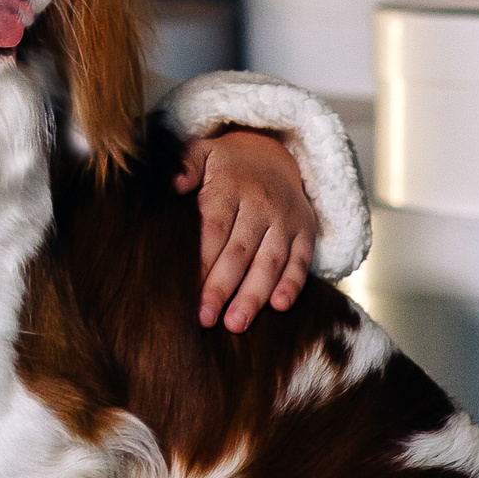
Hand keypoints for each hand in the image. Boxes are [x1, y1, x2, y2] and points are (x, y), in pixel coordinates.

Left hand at [174, 128, 315, 332]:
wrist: (273, 153)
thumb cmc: (224, 165)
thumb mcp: (202, 153)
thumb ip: (185, 165)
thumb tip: (174, 183)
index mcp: (230, 187)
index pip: (214, 229)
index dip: (201, 263)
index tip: (184, 292)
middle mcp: (260, 204)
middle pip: (239, 251)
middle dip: (222, 287)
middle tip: (205, 319)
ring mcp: (285, 219)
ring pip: (270, 262)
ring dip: (254, 295)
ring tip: (236, 324)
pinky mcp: (305, 231)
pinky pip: (301, 260)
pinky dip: (293, 284)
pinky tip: (279, 307)